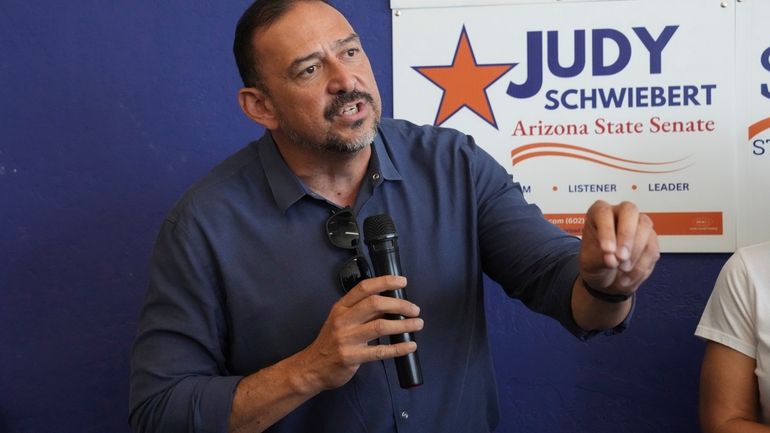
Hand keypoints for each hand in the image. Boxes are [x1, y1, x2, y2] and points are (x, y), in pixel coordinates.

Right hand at [298, 275, 422, 390]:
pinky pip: (380, 351)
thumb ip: (363, 312)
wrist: (312, 368)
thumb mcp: (342, 321)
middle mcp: (343, 320)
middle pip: (374, 304)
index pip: (364, 288)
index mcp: (341, 307)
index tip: (402, 281)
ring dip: (403, 325)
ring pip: (380, 326)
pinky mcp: (351, 357)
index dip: (385, 282)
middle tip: (415, 309)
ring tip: (418, 324)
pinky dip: (398, 348)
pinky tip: (411, 345)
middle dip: (399, 305)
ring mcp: (346, 338)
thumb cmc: (331, 342)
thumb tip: (392, 305)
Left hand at [579, 200, 659, 296]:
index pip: (603, 212)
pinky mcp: (650, 240)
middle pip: (630, 211)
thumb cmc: (594, 262)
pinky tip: (629, 276)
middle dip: (626, 235)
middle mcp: (619, 214)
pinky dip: (641, 265)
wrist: (606, 278)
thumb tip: (613, 259)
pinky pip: (652, 249)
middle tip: (621, 258)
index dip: (607, 230)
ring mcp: (638, 224)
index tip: (607, 250)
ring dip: (635, 253)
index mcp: (598, 213)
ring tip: (622, 270)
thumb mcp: (589, 262)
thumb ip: (599, 258)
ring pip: (645, 229)